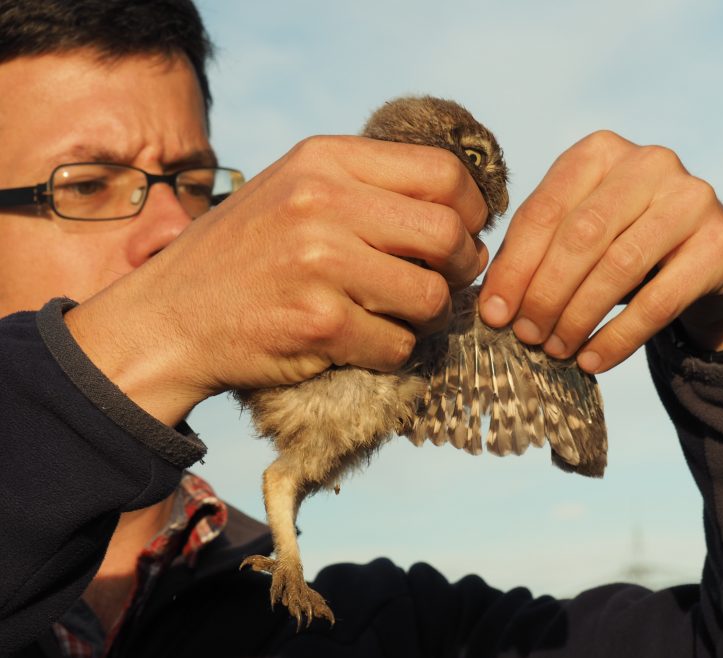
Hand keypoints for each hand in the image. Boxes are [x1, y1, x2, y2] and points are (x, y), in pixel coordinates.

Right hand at [66, 136, 488, 423]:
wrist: (169, 317)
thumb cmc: (244, 254)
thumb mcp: (294, 189)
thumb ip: (366, 186)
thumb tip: (458, 209)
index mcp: (324, 159)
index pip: (443, 173)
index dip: (471, 209)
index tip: (464, 232)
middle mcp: (323, 203)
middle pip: (448, 234)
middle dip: (461, 267)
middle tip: (446, 281)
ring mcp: (320, 264)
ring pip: (432, 297)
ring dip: (431, 316)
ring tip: (403, 315)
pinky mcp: (319, 323)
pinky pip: (399, 344)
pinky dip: (393, 351)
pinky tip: (364, 342)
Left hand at [478, 131, 722, 371]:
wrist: (707, 261)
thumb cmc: (625, 245)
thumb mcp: (581, 236)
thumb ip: (538, 254)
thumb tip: (493, 306)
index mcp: (600, 152)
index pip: (544, 210)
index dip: (515, 268)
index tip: (493, 315)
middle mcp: (649, 163)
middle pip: (581, 236)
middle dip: (545, 293)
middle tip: (526, 336)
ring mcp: (691, 199)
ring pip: (619, 267)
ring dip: (579, 317)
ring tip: (556, 350)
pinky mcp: (719, 243)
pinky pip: (658, 301)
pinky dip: (618, 338)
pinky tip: (593, 360)